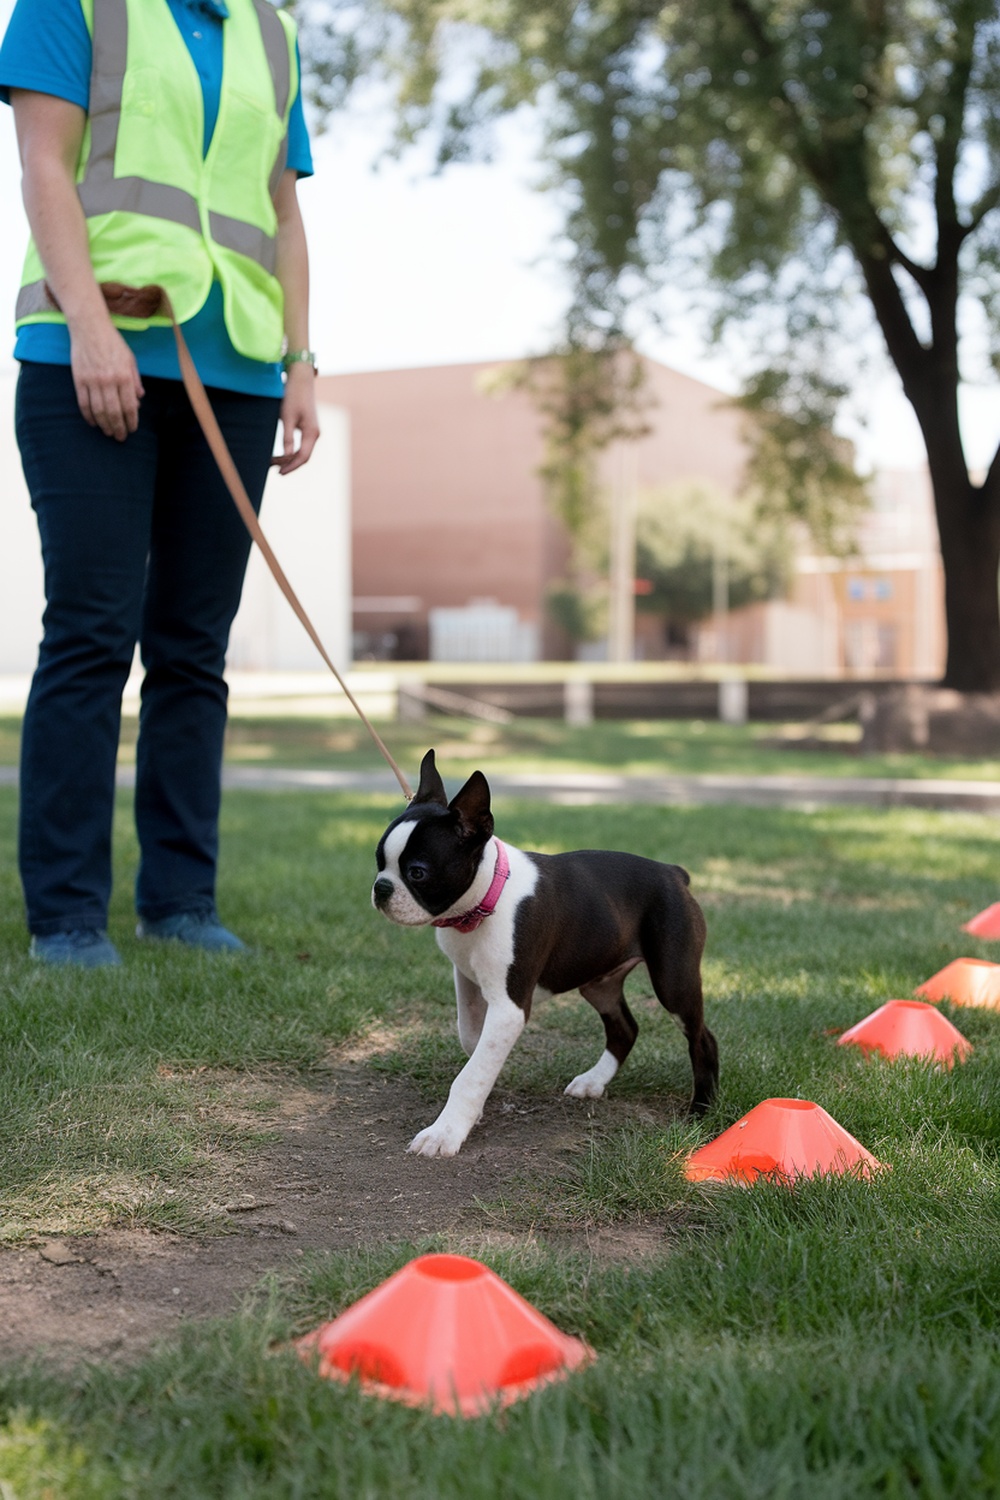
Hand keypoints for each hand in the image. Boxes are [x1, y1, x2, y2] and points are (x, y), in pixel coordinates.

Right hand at [69, 316, 143, 441]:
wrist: (90, 327)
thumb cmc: (113, 343)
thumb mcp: (130, 360)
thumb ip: (135, 380)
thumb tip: (139, 400)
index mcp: (124, 376)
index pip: (129, 406)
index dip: (132, 421)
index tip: (132, 429)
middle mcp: (109, 380)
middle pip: (114, 412)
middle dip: (119, 428)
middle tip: (121, 437)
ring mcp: (92, 381)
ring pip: (98, 411)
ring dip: (104, 425)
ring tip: (108, 432)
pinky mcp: (79, 379)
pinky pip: (83, 403)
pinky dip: (88, 415)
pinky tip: (94, 422)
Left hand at [273, 362, 319, 473]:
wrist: (301, 380)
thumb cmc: (293, 396)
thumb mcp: (287, 416)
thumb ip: (287, 437)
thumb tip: (286, 456)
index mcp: (312, 433)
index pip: (303, 457)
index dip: (291, 466)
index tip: (279, 473)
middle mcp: (314, 434)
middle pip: (303, 457)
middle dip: (289, 464)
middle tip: (273, 469)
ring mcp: (312, 432)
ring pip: (302, 452)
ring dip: (289, 459)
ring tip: (274, 463)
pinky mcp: (308, 428)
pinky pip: (301, 445)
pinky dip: (291, 451)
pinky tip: (281, 454)